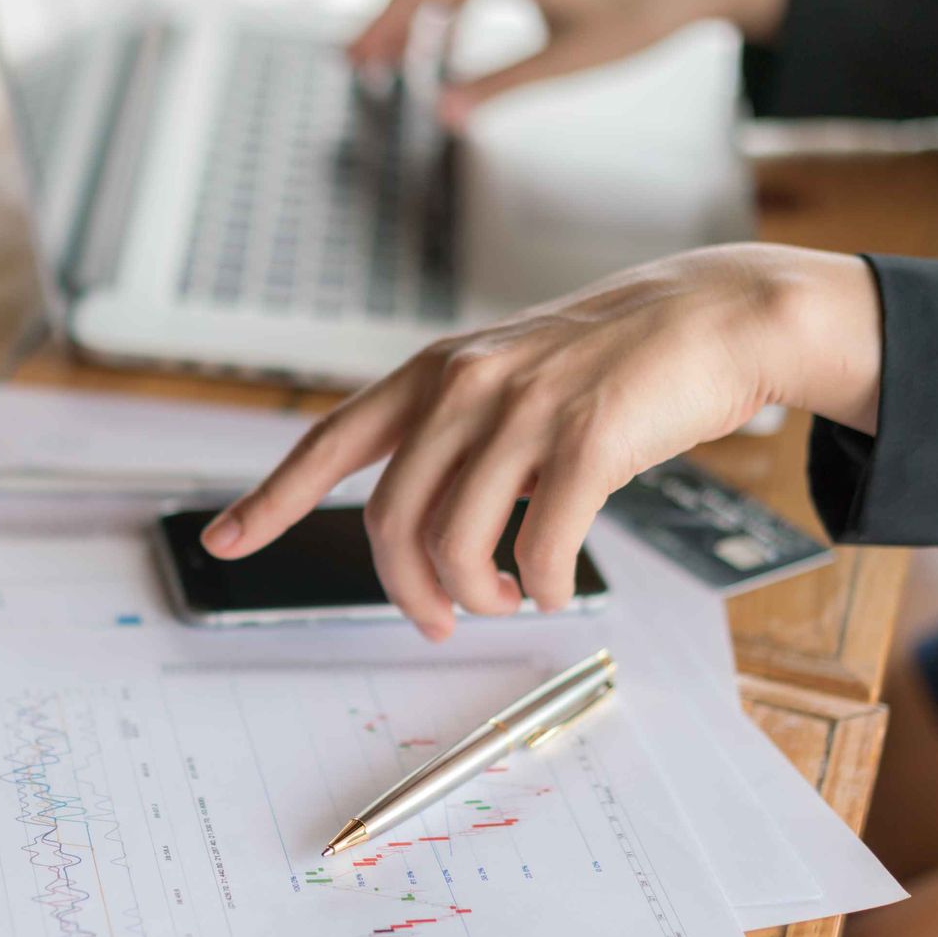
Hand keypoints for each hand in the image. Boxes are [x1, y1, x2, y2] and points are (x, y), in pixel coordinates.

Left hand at [201, 245, 881, 638]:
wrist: (712, 315)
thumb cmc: (605, 362)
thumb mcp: (505, 378)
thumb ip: (451, 437)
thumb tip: (420, 535)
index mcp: (433, 374)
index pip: (327, 441)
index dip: (271, 499)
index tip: (225, 540)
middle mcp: (463, 386)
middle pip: (392, 521)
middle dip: (406, 591)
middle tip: (436, 621)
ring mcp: (523, 410)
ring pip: (456, 543)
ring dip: (475, 595)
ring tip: (501, 598)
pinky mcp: (586, 440)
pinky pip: (538, 547)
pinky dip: (538, 586)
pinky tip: (551, 585)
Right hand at [349, 0, 786, 126]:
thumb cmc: (639, 19)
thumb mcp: (570, 62)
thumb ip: (503, 86)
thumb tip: (443, 115)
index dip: (383, 23)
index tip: (355, 59)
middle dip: (384, 20)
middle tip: (356, 66)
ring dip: (408, 14)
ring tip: (387, 60)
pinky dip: (439, 8)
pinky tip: (437, 45)